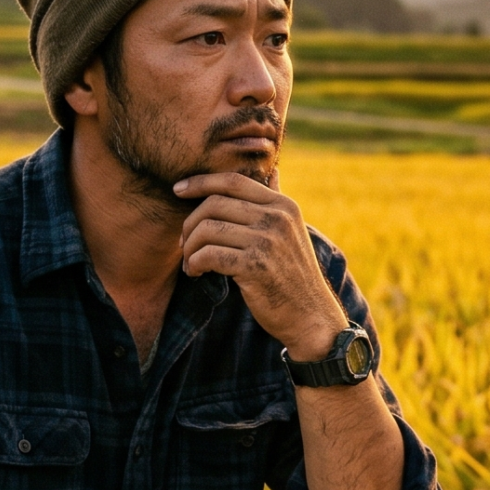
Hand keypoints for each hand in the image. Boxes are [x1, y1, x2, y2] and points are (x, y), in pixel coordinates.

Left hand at [174, 172, 348, 359]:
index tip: (178, 190)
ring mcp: (267, 241)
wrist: (311, 317)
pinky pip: (209, 255)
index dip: (200, 182)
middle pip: (214, 203)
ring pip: (207, 229)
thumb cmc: (294, 276)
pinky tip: (196, 273)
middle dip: (190, 223)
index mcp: (284, 205)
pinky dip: (195, 263)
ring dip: (190, 248)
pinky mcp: (255, 266)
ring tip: (191, 263)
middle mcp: (277, 218)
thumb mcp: (292, 231)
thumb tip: (274, 172)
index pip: (232, 181)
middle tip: (185, 244)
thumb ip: (276, 202)